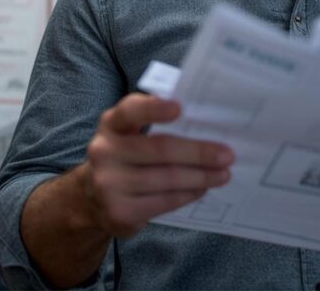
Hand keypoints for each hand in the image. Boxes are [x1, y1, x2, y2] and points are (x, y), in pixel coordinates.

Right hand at [83, 93, 233, 237]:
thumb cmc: (124, 157)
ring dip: (201, 176)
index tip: (179, 108)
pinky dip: (188, 194)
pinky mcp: (120, 211)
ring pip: (167, 178)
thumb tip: (205, 126)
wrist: (92, 198)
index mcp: (110, 124)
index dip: (154, 108)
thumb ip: (154, 124)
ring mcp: (109, 183)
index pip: (130, 111)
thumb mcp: (128, 134)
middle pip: (160, 149)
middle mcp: (104, 151)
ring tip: (223, 174)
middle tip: (227, 154)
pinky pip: (164, 201)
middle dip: (198, 152)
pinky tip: (202, 188)